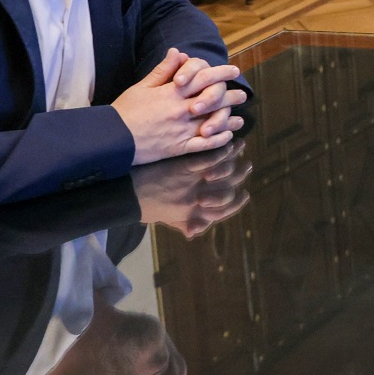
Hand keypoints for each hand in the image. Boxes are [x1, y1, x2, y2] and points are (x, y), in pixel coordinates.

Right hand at [112, 48, 247, 165]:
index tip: (234, 70)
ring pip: (213, 122)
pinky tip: (226, 136)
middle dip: (230, 97)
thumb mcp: (143, 86)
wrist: (112, 139)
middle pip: (213, 100)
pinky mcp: (179, 148)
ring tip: (239, 119)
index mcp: (173, 92)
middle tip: (242, 95)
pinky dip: (218, 140)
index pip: (203, 78)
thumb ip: (163, 70)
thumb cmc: (125, 111)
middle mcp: (181, 110)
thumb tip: (179, 52)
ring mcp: (182, 130)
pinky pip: (204, 145)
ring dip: (228, 119)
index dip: (221, 73)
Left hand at [132, 143, 251, 237]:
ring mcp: (193, 183)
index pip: (224, 211)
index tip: (245, 194)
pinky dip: (222, 149)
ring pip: (224, 171)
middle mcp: (197, 200)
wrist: (125, 194)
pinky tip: (227, 140)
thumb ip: (182, 223)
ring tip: (240, 146)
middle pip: (229, 190)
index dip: (237, 203)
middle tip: (248, 166)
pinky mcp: (186, 166)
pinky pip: (211, 158)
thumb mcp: (165, 219)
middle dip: (240, 177)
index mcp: (194, 214)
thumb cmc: (144, 207)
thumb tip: (194, 233)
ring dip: (235, 158)